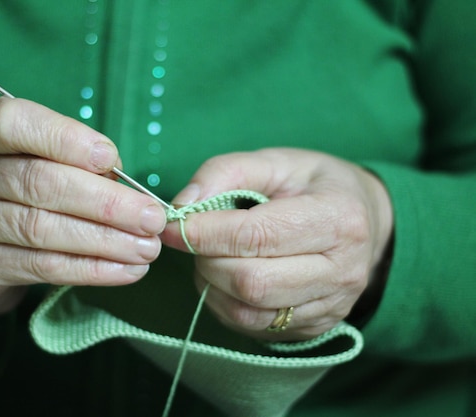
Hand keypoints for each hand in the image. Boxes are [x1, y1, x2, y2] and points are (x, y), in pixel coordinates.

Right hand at [0, 98, 166, 328]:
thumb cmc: (19, 201)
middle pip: (41, 183)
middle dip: (106, 202)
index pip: (15, 122)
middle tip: (152, 218)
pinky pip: (42, 267)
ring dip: (105, 240)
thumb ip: (77, 167)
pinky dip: (90, 269)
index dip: (66, 139)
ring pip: (43, 229)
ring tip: (146, 249)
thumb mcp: (40, 169)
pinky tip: (125, 271)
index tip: (112, 160)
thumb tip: (126, 184)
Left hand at [161, 148, 392, 340]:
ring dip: (212, 286)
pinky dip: (225, 304)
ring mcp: (331, 306)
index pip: (258, 236)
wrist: (366, 222)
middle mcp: (342, 271)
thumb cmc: (315, 186)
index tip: (174, 225)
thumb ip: (226, 172)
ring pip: (250, 312)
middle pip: (252, 282)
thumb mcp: (277, 161)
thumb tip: (182, 205)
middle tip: (194, 241)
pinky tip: (225, 279)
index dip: (207, 233)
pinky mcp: (315, 328)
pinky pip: (255, 328)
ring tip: (210, 257)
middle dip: (207, 261)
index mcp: (338, 219)